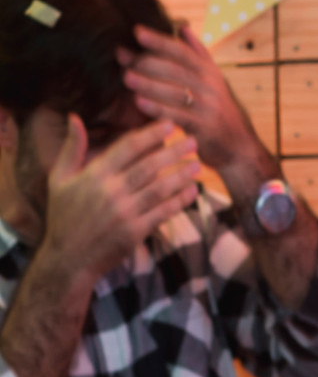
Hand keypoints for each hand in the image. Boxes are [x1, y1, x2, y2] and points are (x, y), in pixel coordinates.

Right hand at [43, 115, 199, 284]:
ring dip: (181, 175)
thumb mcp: (59, 179)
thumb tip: (75, 118)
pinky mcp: (135, 231)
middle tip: (193, 141)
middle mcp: (111, 191)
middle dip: (173, 152)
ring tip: (197, 164)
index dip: (150, 134)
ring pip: (159, 188)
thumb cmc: (64, 216)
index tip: (168, 125)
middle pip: (149, 166)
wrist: (69, 258)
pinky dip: (179, 201)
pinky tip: (193, 190)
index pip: (127, 147)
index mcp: (94, 175)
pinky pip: (163, 212)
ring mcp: (124, 212)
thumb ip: (72, 149)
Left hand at [122, 24, 262, 170]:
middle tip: (122, 56)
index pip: (182, 51)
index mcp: (209, 72)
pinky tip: (138, 102)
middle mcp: (210, 87)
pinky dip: (157, 108)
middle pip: (175, 68)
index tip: (137, 31)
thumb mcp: (214, 80)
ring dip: (148, 83)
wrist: (239, 146)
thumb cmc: (219, 111)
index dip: (160, 40)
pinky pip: (177, 115)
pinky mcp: (203, 128)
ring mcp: (207, 107)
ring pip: (174, 90)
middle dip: (147, 61)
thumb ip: (198, 54)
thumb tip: (182, 27)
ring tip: (125, 77)